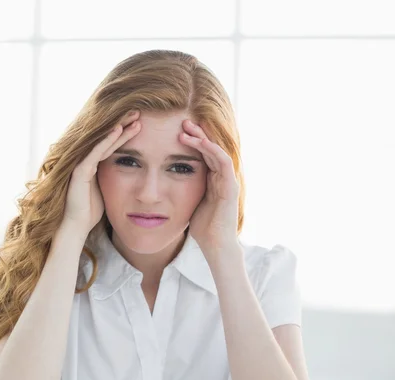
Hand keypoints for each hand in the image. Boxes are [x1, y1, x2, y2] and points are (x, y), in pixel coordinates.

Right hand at [63, 110, 141, 235]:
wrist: (76, 227)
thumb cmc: (90, 212)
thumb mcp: (106, 191)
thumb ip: (113, 179)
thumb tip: (130, 174)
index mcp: (93, 166)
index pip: (111, 145)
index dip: (124, 134)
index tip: (139, 124)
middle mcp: (86, 161)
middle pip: (107, 139)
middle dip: (123, 125)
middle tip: (138, 112)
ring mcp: (81, 165)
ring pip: (102, 142)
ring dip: (119, 128)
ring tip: (134, 116)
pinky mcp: (79, 171)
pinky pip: (95, 152)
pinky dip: (106, 141)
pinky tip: (118, 130)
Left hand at [179, 119, 240, 250]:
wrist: (215, 245)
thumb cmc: (202, 228)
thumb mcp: (188, 202)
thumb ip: (183, 189)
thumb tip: (163, 182)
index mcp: (212, 179)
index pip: (203, 153)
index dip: (192, 140)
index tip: (176, 130)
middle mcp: (222, 177)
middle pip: (210, 148)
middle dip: (197, 133)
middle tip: (182, 120)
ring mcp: (228, 180)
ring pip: (216, 151)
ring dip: (202, 138)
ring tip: (187, 128)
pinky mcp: (231, 186)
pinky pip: (224, 162)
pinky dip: (213, 150)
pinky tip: (201, 141)